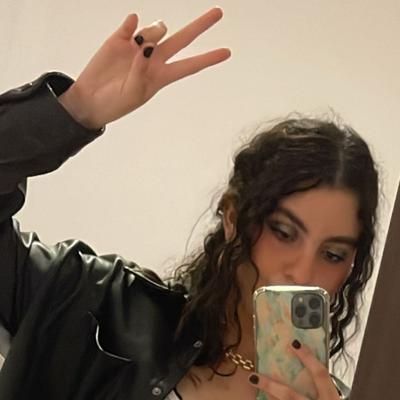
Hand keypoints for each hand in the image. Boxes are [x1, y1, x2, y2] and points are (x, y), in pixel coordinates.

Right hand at [59, 7, 230, 128]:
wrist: (89, 99)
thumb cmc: (115, 103)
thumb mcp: (134, 92)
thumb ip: (143, 69)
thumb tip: (147, 45)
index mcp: (161, 76)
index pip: (189, 65)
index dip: (208, 59)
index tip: (227, 52)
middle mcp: (153, 59)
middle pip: (181, 40)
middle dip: (199, 26)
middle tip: (218, 12)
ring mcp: (137, 47)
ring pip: (157, 28)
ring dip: (153, 33)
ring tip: (139, 46)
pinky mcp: (119, 38)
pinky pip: (131, 24)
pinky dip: (132, 24)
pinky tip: (130, 27)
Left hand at [248, 342, 340, 398]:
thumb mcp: (333, 397)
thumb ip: (323, 386)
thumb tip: (304, 359)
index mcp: (331, 399)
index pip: (321, 375)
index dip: (308, 358)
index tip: (294, 343)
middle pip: (290, 396)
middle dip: (270, 386)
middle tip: (253, 376)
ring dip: (269, 397)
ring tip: (254, 384)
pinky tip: (264, 398)